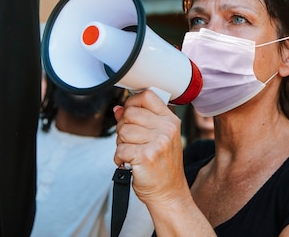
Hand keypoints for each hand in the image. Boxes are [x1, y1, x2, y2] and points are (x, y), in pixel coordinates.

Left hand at [113, 90, 187, 205]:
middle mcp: (167, 128)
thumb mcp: (157, 138)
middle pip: (130, 112)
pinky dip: (119, 159)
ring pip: (122, 131)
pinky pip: (119, 149)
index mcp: (170, 120)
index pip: (147, 96)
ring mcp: (158, 141)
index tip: (129, 113)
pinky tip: (130, 163)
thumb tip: (118, 109)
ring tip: (132, 153)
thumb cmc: (162, 166)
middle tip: (132, 142)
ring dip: (121, 144)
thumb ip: (139, 120)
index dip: (131, 102)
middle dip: (123, 127)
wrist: (169, 193)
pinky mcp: (146, 156)